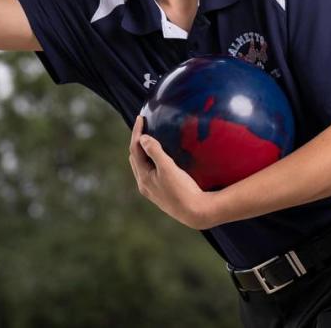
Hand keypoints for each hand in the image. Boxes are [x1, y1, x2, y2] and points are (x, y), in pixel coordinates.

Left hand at [128, 115, 216, 229]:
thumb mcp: (168, 168)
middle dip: (137, 141)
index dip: (136, 132)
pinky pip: (149, 172)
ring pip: (141, 166)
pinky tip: (159, 159)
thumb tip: (142, 138)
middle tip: (143, 126)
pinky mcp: (160, 193)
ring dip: (142, 152)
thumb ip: (154, 151)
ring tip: (149, 139)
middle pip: (135, 157)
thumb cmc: (182, 190)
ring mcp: (152, 190)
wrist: (196, 213)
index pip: (134, 149)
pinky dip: (149, 161)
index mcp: (143, 177)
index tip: (140, 117)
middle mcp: (144, 184)